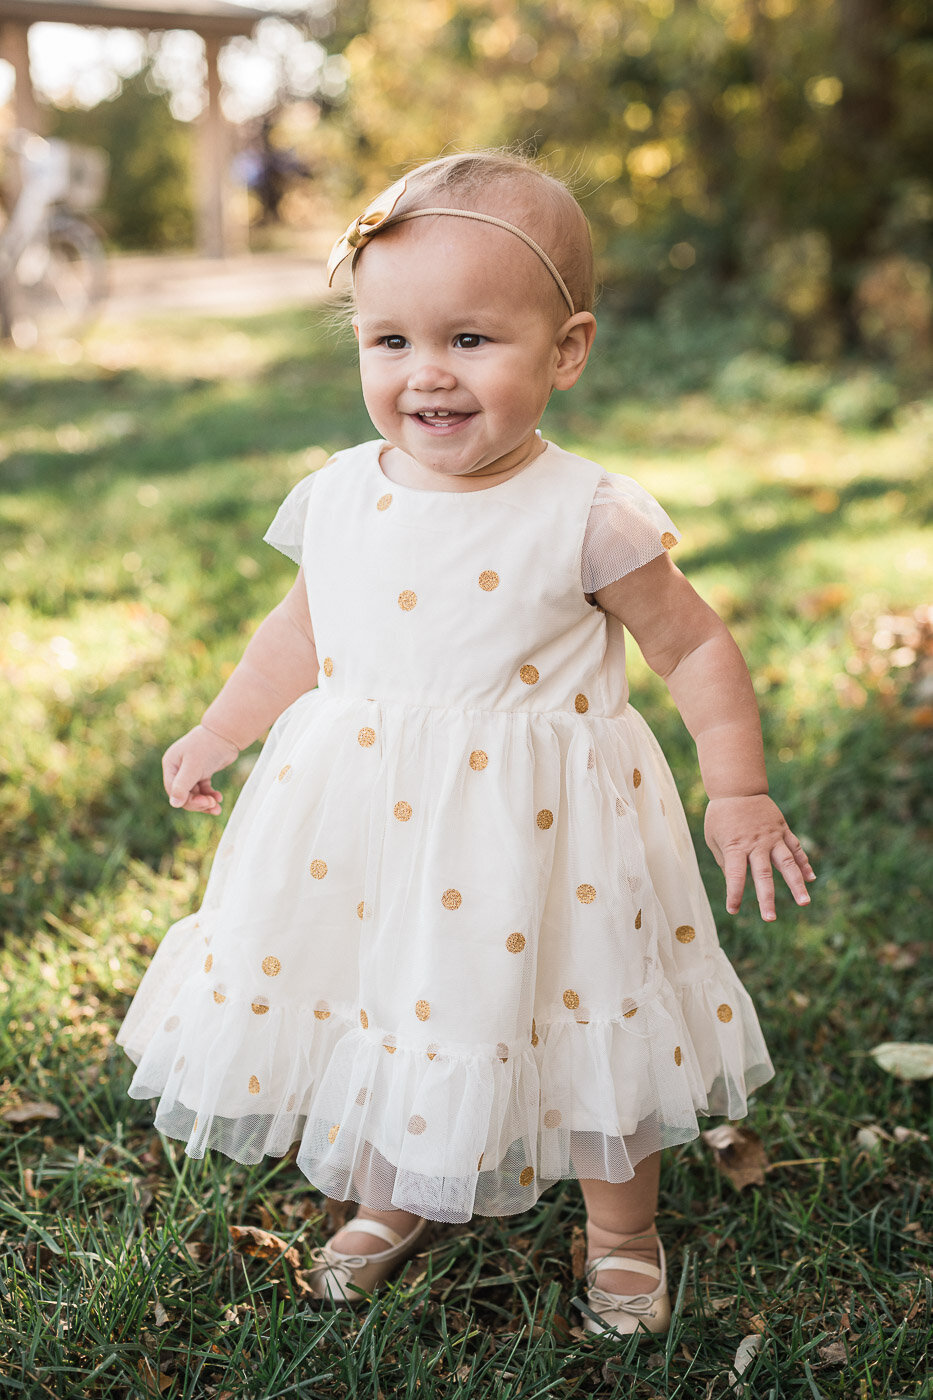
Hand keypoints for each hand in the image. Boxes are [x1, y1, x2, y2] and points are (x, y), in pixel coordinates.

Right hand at [162, 724, 238, 814]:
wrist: (227, 734)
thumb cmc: (208, 746)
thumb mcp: (193, 766)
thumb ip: (182, 785)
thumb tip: (174, 804)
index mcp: (171, 765)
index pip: (174, 790)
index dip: (187, 801)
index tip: (204, 803)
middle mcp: (178, 769)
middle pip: (184, 794)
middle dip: (198, 802)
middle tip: (213, 805)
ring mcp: (191, 771)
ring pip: (195, 793)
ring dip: (206, 802)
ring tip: (217, 807)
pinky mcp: (203, 772)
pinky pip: (204, 789)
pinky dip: (210, 794)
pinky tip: (219, 798)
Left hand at [704, 794, 814, 921]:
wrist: (737, 787)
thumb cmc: (721, 815)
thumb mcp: (714, 838)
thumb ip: (726, 861)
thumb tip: (734, 882)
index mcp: (736, 846)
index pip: (735, 875)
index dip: (734, 894)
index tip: (733, 910)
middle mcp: (756, 843)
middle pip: (763, 874)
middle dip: (767, 897)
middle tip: (770, 918)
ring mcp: (772, 836)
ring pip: (787, 863)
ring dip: (796, 884)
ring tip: (804, 902)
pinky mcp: (782, 829)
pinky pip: (795, 848)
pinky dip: (804, 863)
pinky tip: (810, 879)